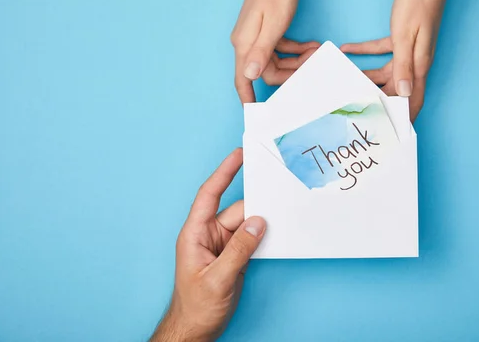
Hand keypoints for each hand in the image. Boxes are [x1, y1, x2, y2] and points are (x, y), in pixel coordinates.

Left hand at [150, 149, 265, 341]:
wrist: (195, 329)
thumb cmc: (196, 307)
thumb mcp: (218, 279)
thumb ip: (239, 251)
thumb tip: (259, 223)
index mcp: (195, 234)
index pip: (209, 195)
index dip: (224, 173)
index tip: (239, 155)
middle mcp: (208, 235)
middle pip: (236, 210)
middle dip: (256, 205)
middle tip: (279, 193)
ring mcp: (222, 245)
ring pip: (247, 224)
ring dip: (262, 223)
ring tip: (283, 215)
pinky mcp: (233, 256)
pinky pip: (251, 238)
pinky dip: (263, 235)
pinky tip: (275, 234)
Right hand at [231, 0, 319, 103]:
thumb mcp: (274, 23)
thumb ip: (262, 51)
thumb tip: (250, 76)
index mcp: (245, 44)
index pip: (243, 80)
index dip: (248, 99)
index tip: (257, 115)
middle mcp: (247, 42)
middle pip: (266, 72)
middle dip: (289, 75)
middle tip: (311, 71)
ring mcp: (256, 34)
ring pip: (275, 61)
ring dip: (295, 62)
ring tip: (315, 56)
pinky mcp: (265, 28)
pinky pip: (279, 48)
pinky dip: (294, 50)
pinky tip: (310, 47)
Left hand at [341, 0, 465, 121]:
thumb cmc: (419, 4)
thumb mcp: (406, 37)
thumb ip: (403, 67)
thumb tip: (403, 94)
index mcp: (419, 65)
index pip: (413, 99)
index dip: (404, 116)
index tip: (393, 131)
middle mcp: (416, 61)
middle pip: (395, 88)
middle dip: (379, 99)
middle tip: (360, 109)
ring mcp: (410, 49)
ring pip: (386, 71)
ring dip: (367, 76)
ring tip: (346, 82)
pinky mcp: (404, 37)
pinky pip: (383, 50)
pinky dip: (366, 52)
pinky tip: (348, 50)